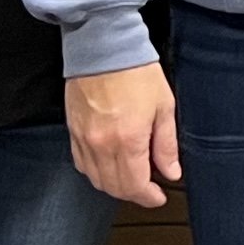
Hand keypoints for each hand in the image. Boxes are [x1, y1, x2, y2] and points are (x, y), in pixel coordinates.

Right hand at [68, 62, 181, 208]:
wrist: (103, 47)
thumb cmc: (136, 71)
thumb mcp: (164, 106)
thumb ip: (166, 144)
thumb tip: (171, 171)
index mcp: (128, 140)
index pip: (135, 185)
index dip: (148, 197)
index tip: (159, 197)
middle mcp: (102, 145)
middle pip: (115, 187)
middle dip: (134, 194)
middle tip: (149, 189)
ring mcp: (83, 139)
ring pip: (96, 179)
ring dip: (114, 185)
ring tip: (131, 177)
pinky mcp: (72, 131)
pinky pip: (81, 163)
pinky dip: (96, 172)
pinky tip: (109, 165)